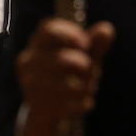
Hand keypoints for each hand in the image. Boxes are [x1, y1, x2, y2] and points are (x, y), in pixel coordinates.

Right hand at [17, 18, 115, 135]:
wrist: (48, 106)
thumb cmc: (69, 71)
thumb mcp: (85, 54)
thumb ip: (95, 42)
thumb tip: (106, 29)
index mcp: (39, 41)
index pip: (48, 29)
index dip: (70, 34)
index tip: (86, 43)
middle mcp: (28, 60)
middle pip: (60, 59)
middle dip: (83, 65)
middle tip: (89, 68)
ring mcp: (30, 84)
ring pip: (67, 85)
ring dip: (85, 86)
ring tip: (87, 87)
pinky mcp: (37, 105)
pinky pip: (69, 105)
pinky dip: (82, 103)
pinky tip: (82, 102)